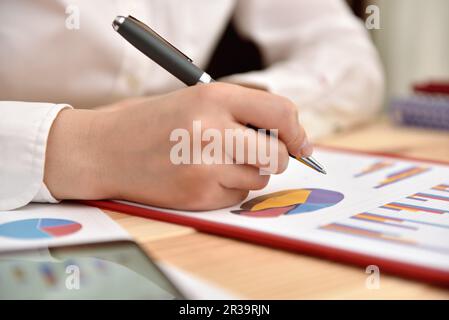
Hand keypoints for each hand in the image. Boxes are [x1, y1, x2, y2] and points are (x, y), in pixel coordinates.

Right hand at [44, 83, 311, 209]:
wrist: (103, 148)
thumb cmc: (152, 122)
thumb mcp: (197, 101)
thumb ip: (242, 113)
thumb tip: (289, 139)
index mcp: (213, 98)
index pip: (280, 112)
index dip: (297, 131)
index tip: (301, 144)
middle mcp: (211, 130)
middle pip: (278, 155)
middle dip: (277, 158)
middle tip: (259, 154)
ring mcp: (203, 166)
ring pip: (259, 179)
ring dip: (248, 173)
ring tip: (215, 161)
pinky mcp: (196, 195)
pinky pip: (236, 197)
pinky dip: (227, 189)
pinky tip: (200, 177)